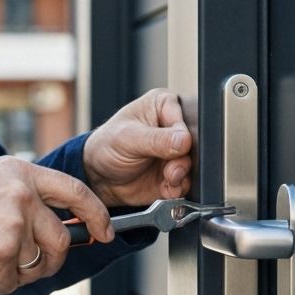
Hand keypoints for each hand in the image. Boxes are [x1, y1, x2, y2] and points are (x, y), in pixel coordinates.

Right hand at [0, 156, 114, 294]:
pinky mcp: (0, 255)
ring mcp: (13, 225)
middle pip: (60, 238)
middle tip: (33, 267)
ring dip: (14, 272)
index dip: (96, 214)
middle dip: (51, 260)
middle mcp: (22, 195)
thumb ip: (17, 192)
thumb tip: (46, 220)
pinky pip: (11, 282)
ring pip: (35, 264)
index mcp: (20, 172)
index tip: (105, 232)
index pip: (75, 191)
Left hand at [82, 88, 192, 208]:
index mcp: (164, 105)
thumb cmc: (107, 146)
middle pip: (195, 144)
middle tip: (170, 171)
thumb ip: (157, 139)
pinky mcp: (176, 174)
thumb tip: (184, 141)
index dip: (184, 136)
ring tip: (166, 179)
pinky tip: (165, 188)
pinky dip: (177, 189)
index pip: (186, 119)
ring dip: (181, 176)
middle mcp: (173, 127)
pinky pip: (187, 183)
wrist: (99, 178)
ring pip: (194, 165)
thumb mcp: (128, 138)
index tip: (175, 148)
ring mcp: (176, 152)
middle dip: (183, 161)